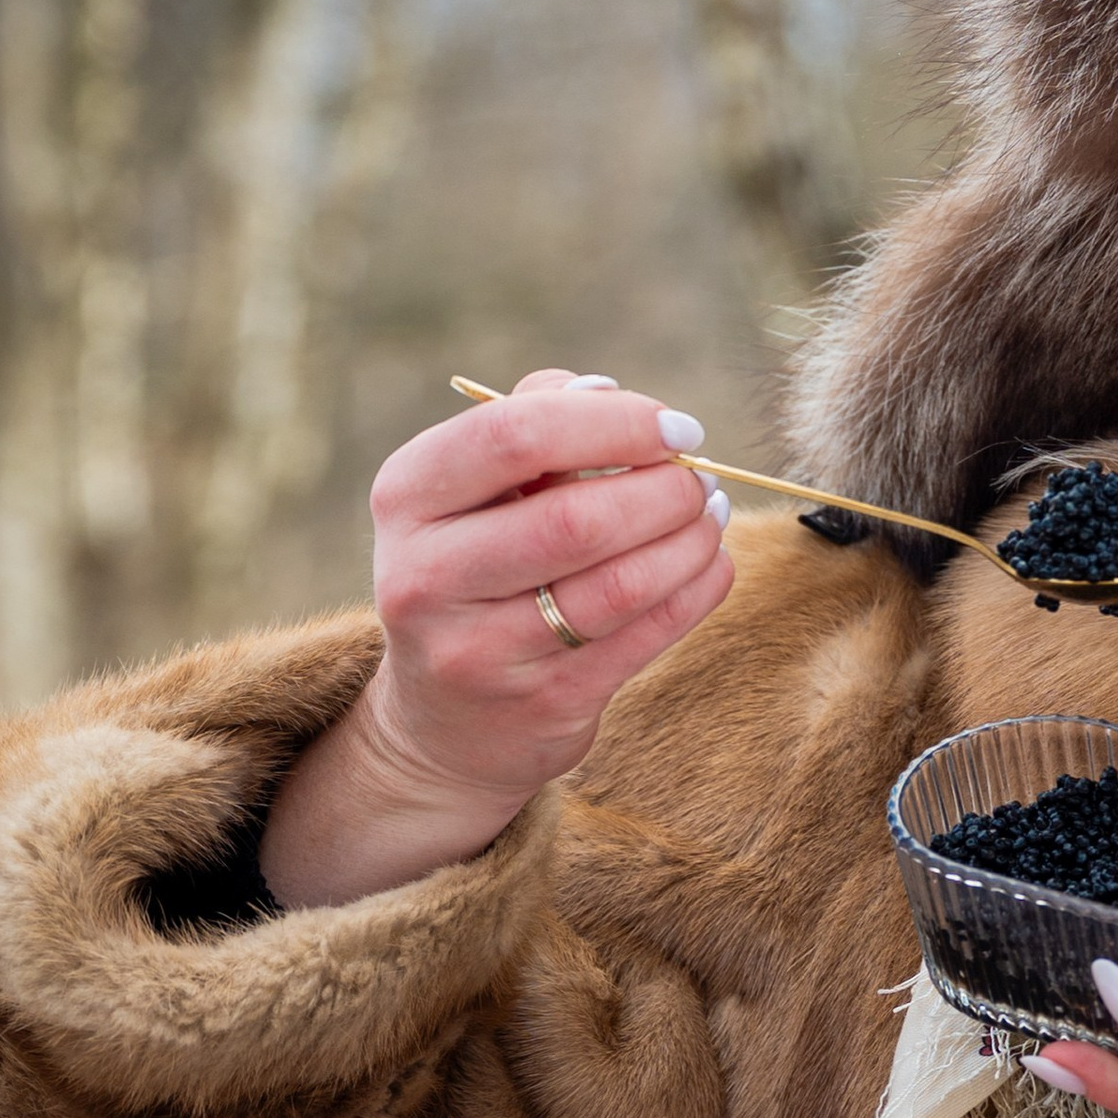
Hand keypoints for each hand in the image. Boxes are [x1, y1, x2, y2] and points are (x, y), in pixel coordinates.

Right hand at [260, 369, 734, 906]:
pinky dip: (698, 588)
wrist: (445, 724)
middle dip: (663, 490)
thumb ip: (533, 420)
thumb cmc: (476, 568)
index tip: (676, 427)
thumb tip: (610, 393)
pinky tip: (710, 562)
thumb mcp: (473, 491)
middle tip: (698, 480)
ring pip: (620, 583)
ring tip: (709, 515)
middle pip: (576, 517)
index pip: (514, 435)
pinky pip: (647, 635)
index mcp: (407, 498)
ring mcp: (482, 651)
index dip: (613, 422)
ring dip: (689, 540)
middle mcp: (427, 576)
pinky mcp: (544, 705)